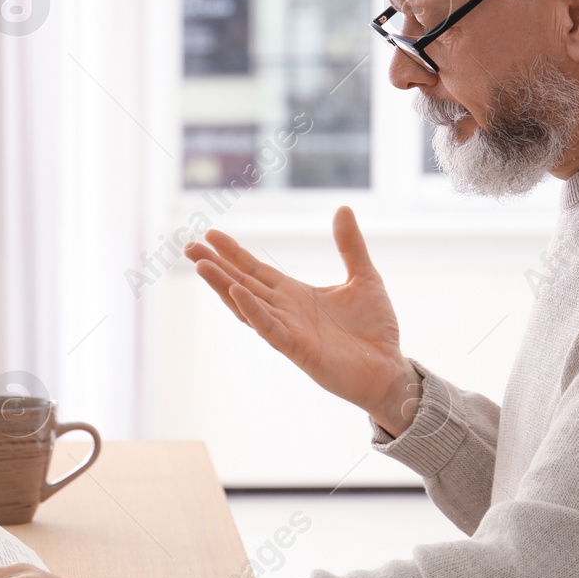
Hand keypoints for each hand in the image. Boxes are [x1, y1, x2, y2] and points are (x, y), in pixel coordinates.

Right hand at [183, 205, 419, 433]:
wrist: (389, 369)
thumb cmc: (375, 329)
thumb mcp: (364, 277)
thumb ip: (350, 245)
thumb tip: (343, 208)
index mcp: (295, 294)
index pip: (256, 270)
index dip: (233, 252)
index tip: (210, 234)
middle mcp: (285, 311)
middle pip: (242, 284)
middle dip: (216, 266)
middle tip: (189, 247)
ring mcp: (288, 331)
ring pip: (247, 305)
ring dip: (224, 286)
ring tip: (202, 265)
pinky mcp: (299, 349)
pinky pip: (270, 328)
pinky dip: (253, 311)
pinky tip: (237, 292)